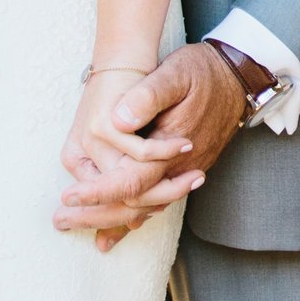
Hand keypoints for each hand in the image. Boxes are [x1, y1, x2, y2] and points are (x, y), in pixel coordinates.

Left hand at [53, 42, 246, 246]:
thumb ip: (147, 96)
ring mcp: (187, 171)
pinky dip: (137, 214)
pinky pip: (160, 200)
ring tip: (82, 229)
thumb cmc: (202, 70)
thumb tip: (117, 120)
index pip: (129, 183)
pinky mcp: (189, 169)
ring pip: (148, 208)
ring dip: (113, 220)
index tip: (66, 198)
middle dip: (96, 217)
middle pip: (135, 206)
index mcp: (171, 147)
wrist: (239, 76)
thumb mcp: (175, 73)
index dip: (97, 194)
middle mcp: (179, 167)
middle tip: (60, 221)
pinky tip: (122, 223)